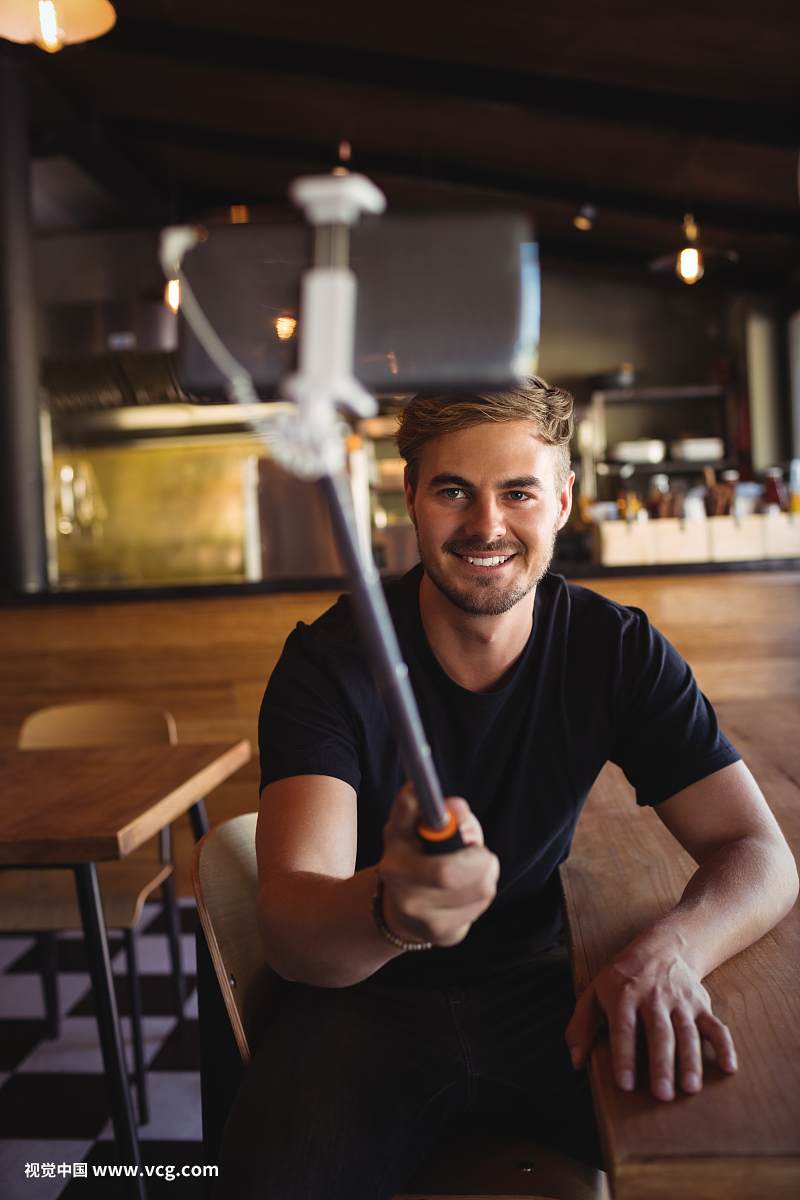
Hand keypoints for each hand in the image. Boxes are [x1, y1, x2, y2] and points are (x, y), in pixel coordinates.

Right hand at [379, 785, 498, 946]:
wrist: (403, 910)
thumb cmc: (423, 858)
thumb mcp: (428, 829)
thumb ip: (446, 814)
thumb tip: (457, 812)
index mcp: (396, 838)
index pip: (403, 815)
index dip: (413, 802)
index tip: (431, 796)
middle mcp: (396, 874)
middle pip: (446, 872)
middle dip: (478, 859)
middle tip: (481, 854)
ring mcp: (413, 908)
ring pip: (477, 888)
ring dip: (487, 874)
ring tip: (477, 870)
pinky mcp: (437, 932)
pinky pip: (479, 908)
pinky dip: (483, 894)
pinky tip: (469, 891)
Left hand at [565, 935, 736, 1100]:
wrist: (662, 946)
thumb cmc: (622, 978)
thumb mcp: (594, 993)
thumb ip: (581, 1027)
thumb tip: (577, 1062)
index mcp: (624, 996)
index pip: (623, 1028)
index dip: (624, 1056)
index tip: (625, 1084)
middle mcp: (654, 998)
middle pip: (659, 1033)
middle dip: (661, 1064)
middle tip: (662, 1095)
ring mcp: (680, 1002)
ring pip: (686, 1032)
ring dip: (690, 1060)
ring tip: (690, 1088)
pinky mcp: (701, 1005)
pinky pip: (715, 1026)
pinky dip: (725, 1046)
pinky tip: (729, 1068)